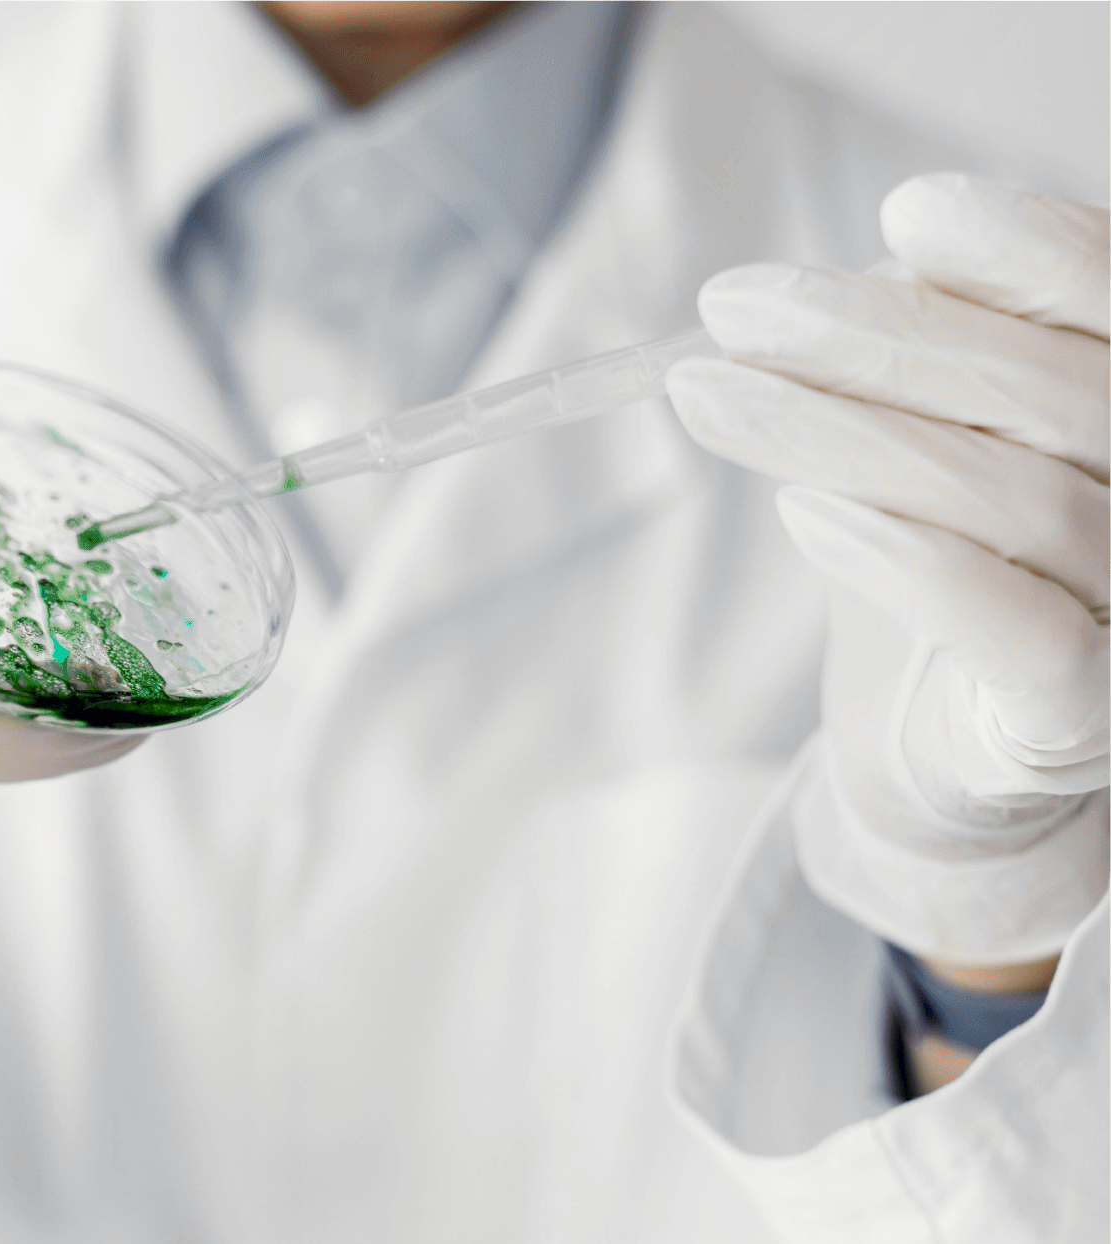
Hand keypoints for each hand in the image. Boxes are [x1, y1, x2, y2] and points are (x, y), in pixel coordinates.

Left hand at [668, 174, 1109, 963]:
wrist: (943, 756)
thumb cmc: (954, 575)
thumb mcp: (941, 440)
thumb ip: (938, 359)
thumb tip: (861, 272)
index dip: (1028, 252)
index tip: (900, 215)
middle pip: (1057, 395)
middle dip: (877, 336)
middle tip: (733, 307)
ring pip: (1023, 502)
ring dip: (844, 434)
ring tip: (714, 395)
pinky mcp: (1081, 727)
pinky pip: (1025, 638)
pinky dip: (907, 562)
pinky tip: (806, 512)